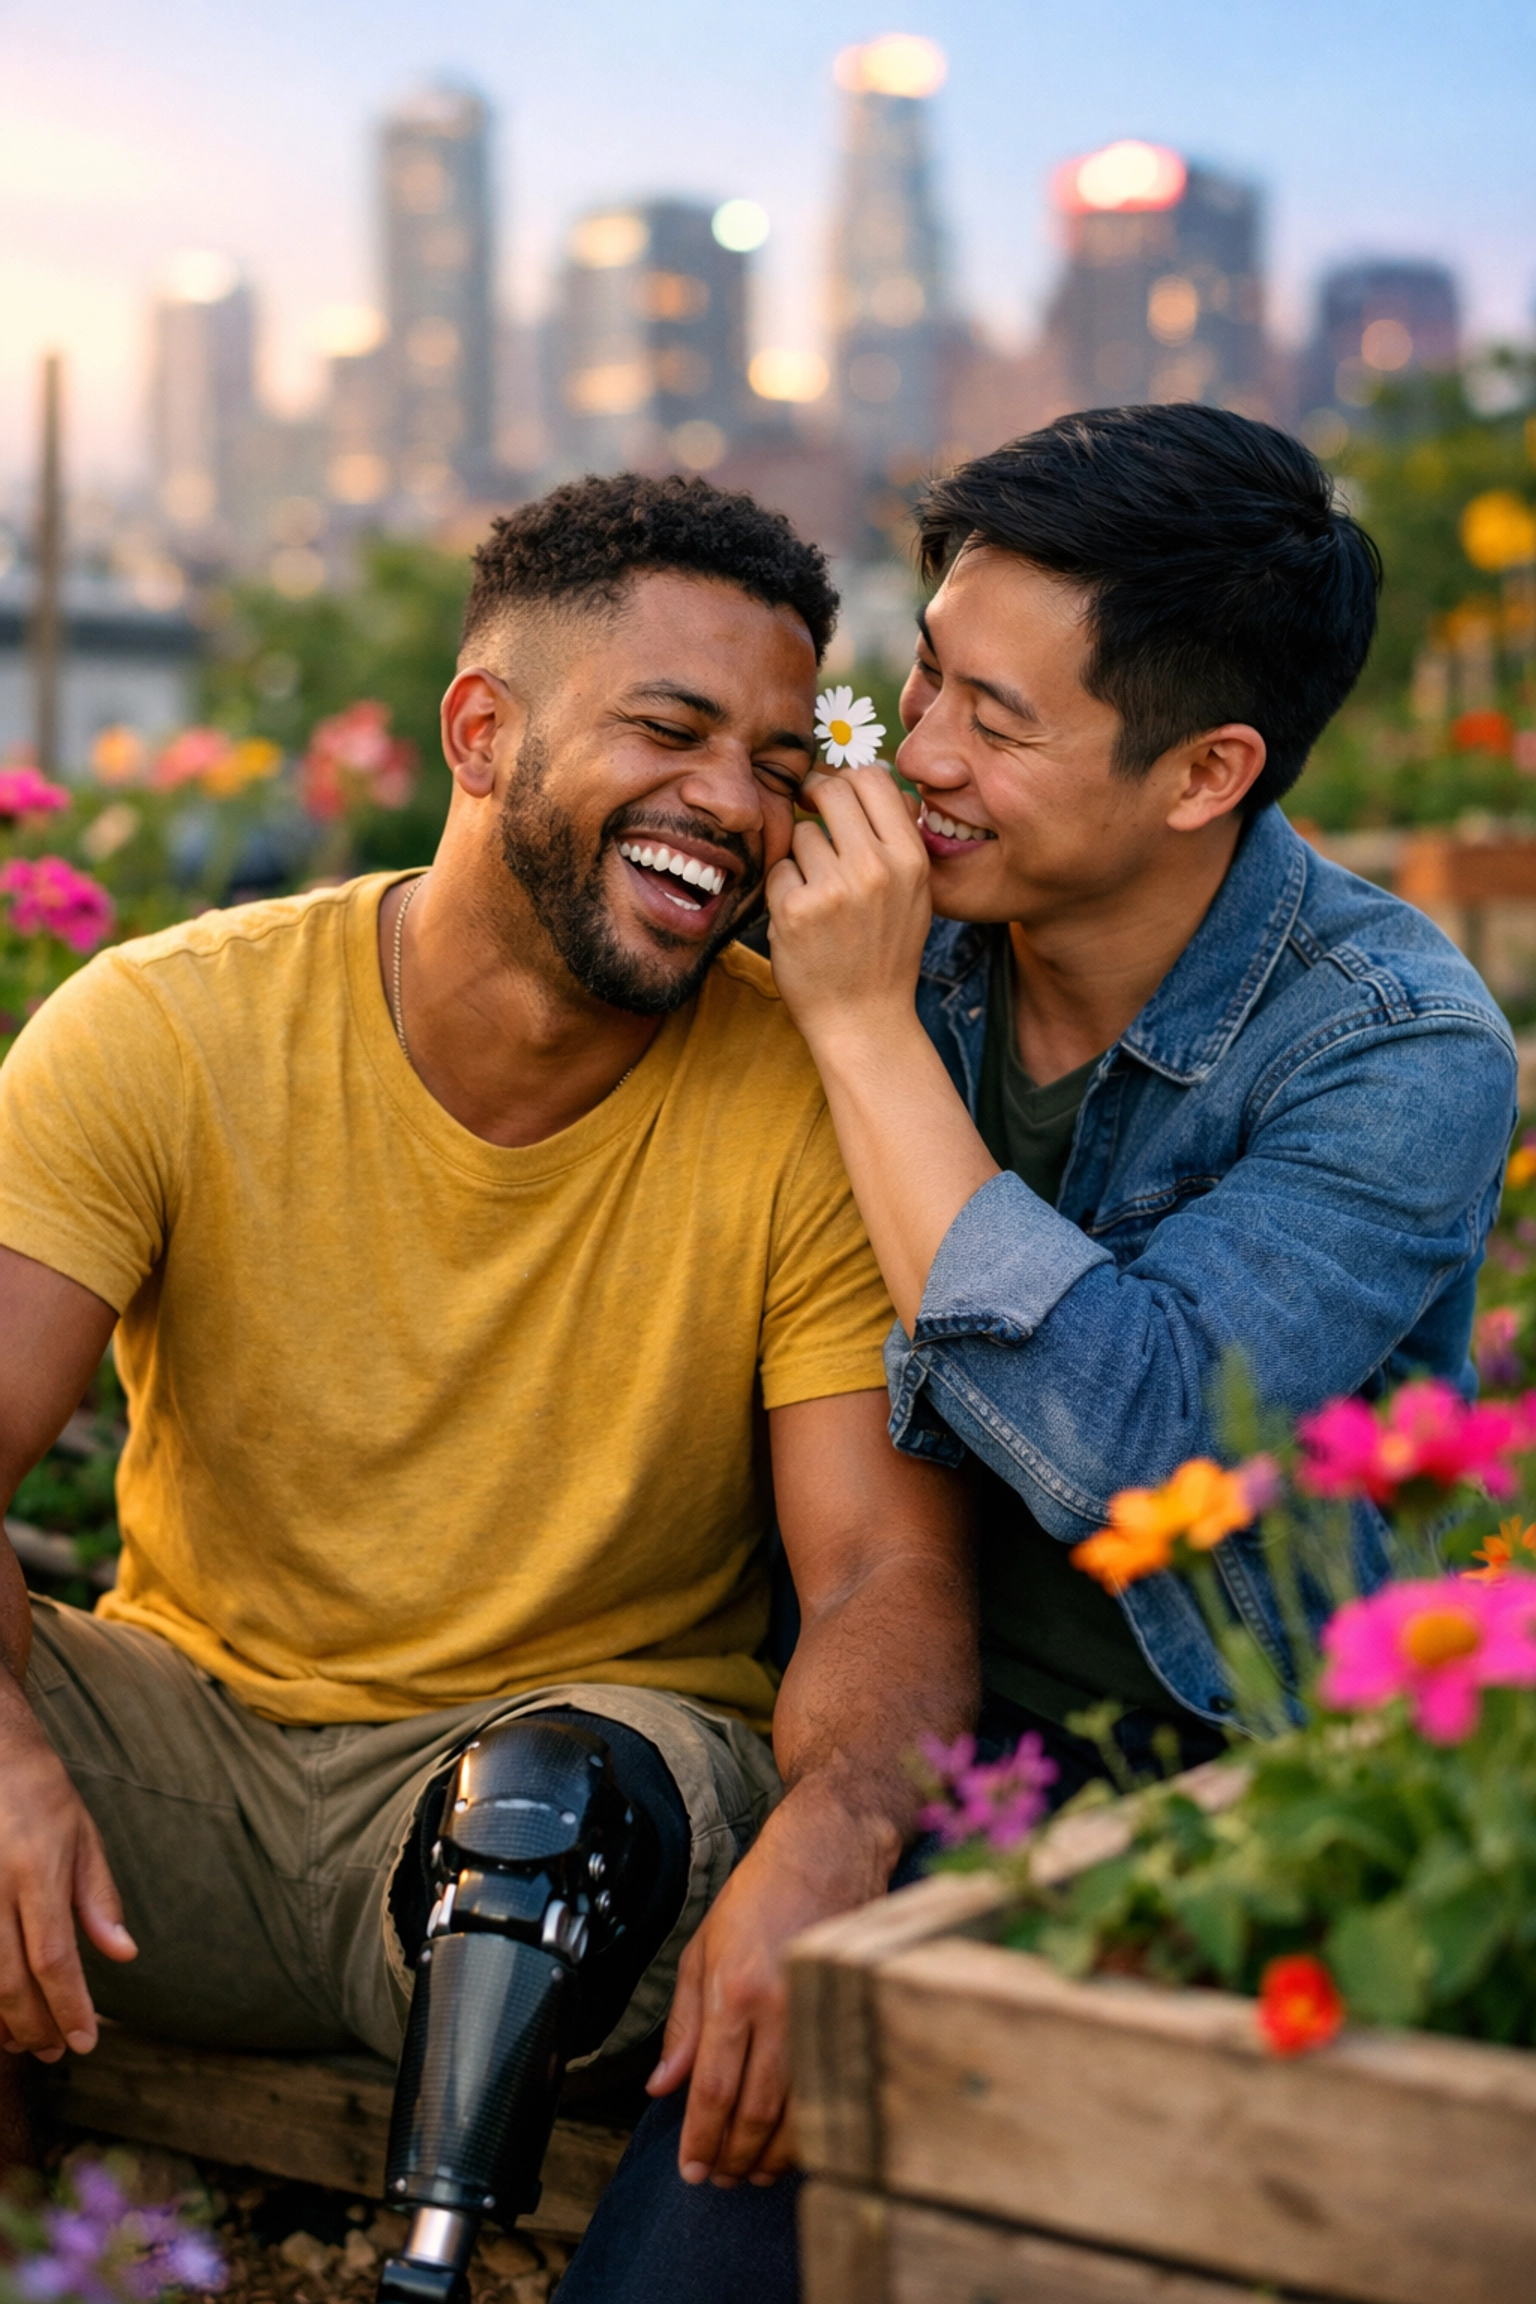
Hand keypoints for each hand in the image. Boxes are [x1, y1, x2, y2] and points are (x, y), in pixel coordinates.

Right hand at [0, 1678, 134, 2060]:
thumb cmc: (38, 1792)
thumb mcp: (81, 1834)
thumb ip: (98, 1899)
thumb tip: (123, 1955)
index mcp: (38, 1872)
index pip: (54, 1959)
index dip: (69, 2008)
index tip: (85, 2042)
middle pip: (11, 1981)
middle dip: (36, 2026)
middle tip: (56, 2051)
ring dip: (2, 2020)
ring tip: (26, 2040)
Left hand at [647, 1785, 894, 2186]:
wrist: (828, 1851)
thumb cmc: (762, 1891)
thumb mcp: (702, 1947)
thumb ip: (683, 2022)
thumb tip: (663, 2085)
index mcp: (735, 1989)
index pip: (712, 2088)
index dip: (701, 2139)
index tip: (692, 2169)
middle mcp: (778, 2007)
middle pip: (754, 2110)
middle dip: (733, 2155)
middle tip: (719, 2178)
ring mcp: (818, 2012)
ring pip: (796, 2111)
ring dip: (771, 2153)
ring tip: (751, 2172)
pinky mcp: (847, 2013)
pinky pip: (829, 2090)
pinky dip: (811, 2128)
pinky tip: (795, 2144)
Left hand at [765, 768, 931, 1055]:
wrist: (864, 1019)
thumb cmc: (886, 951)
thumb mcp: (915, 892)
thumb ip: (899, 837)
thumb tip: (877, 782)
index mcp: (910, 858)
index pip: (873, 779)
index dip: (846, 779)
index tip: (831, 793)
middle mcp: (875, 868)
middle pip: (831, 791)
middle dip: (813, 796)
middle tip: (805, 810)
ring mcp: (833, 889)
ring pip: (801, 833)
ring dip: (800, 855)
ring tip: (816, 892)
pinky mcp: (794, 910)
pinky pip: (779, 870)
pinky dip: (783, 888)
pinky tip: (801, 918)